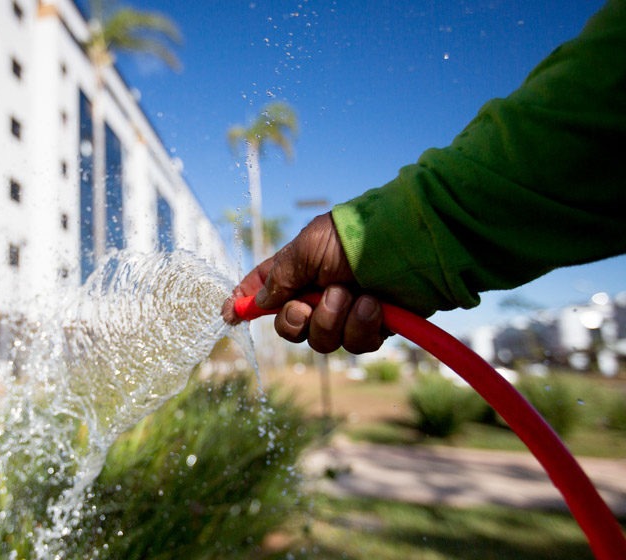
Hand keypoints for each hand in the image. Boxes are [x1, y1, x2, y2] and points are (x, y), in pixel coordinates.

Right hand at [222, 212, 386, 353]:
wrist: (410, 245)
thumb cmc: (354, 237)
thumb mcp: (306, 248)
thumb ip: (279, 278)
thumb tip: (259, 303)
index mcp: (298, 269)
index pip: (263, 290)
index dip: (244, 304)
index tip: (229, 316)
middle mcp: (318, 293)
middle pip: (289, 327)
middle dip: (297, 320)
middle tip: (311, 304)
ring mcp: (345, 312)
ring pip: (321, 341)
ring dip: (333, 320)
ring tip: (353, 295)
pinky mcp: (372, 327)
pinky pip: (354, 345)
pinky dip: (361, 326)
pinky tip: (373, 305)